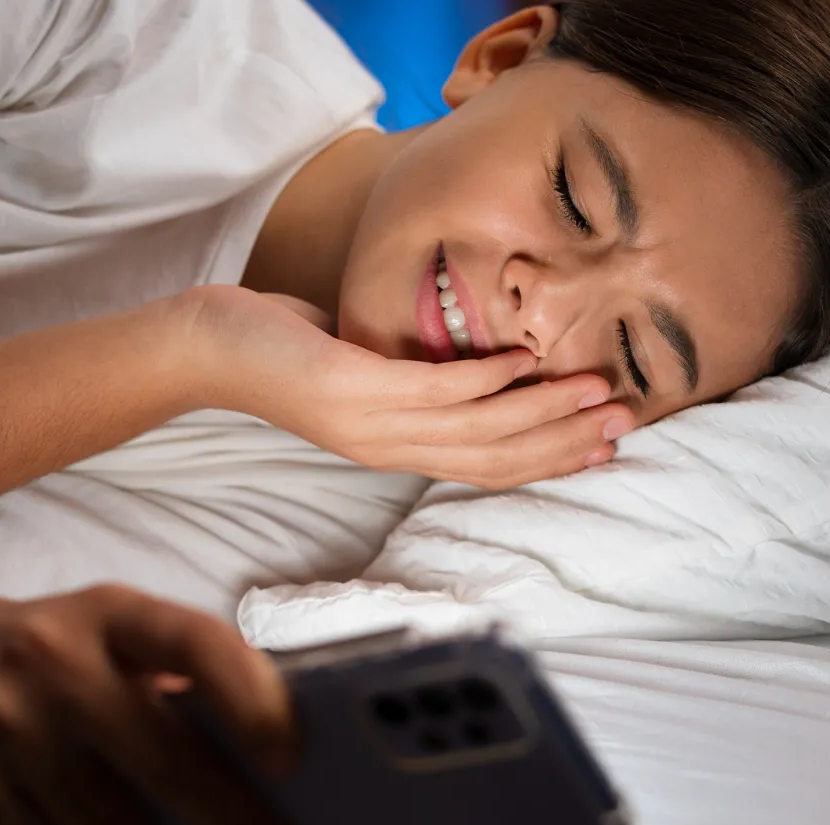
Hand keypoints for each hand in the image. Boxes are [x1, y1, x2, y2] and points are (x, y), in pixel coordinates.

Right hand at [0, 585, 294, 824]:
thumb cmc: (49, 646)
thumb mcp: (113, 628)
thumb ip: (180, 671)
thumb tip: (272, 739)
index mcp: (110, 613)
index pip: (195, 645)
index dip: (250, 699)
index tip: (287, 756)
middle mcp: (55, 663)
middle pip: (160, 755)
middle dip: (231, 815)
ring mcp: (5, 730)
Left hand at [179, 285, 633, 489]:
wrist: (207, 348)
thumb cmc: (288, 350)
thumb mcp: (364, 369)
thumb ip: (420, 375)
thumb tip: (477, 358)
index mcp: (395, 450)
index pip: (488, 469)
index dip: (551, 460)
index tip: (606, 447)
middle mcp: (388, 448)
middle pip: (494, 458)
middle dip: (563, 440)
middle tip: (622, 422)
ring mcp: (370, 423)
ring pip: (475, 429)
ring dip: (542, 409)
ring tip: (594, 386)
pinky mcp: (352, 388)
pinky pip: (432, 387)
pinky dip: (485, 377)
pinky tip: (524, 358)